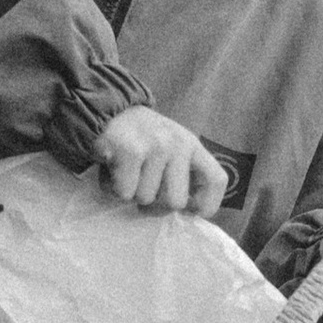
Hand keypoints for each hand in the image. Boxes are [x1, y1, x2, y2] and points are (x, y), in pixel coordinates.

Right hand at [93, 105, 229, 212]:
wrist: (106, 111)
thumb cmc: (140, 140)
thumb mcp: (170, 149)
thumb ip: (181, 174)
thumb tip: (186, 211)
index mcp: (191, 145)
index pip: (216, 180)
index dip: (206, 204)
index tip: (189, 211)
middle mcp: (178, 144)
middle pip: (175, 202)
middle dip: (155, 204)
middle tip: (143, 188)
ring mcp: (156, 146)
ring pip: (145, 198)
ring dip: (131, 193)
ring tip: (126, 172)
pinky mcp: (131, 150)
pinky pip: (125, 192)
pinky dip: (114, 189)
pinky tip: (113, 170)